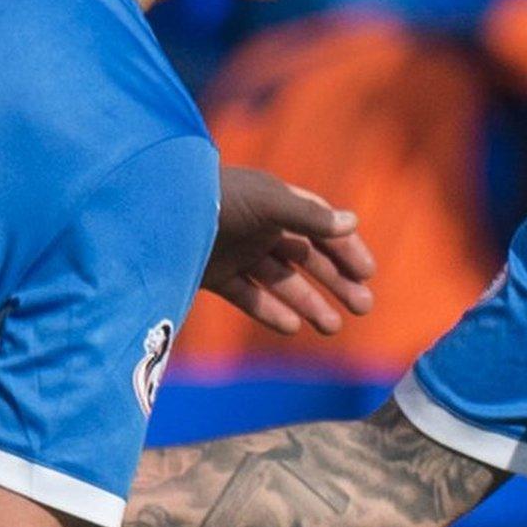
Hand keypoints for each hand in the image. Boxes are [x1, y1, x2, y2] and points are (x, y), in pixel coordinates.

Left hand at [205, 167, 373, 335]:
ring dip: (309, 302)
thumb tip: (353, 222)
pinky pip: (248, 296)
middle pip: (307, 257)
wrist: (157, 212)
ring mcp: (237, 252)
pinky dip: (270, 311)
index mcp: (275, 202)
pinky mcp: (214, 275)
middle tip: (363, 306)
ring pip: (281, 280)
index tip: (368, 273)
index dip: (346, 248)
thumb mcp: (269, 204)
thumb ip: (310, 217)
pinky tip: (292, 327)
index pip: (320, 226)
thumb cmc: (218, 199)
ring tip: (331, 326)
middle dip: (336, 281)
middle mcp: (259, 227)